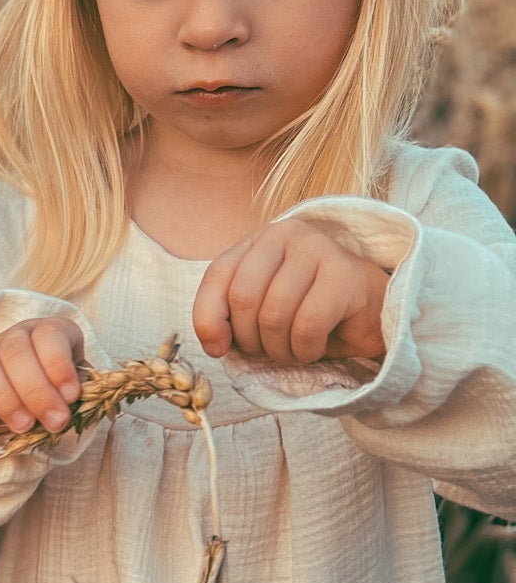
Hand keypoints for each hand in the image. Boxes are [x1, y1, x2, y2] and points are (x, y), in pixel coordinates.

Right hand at [0, 317, 85, 440]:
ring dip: (5, 397)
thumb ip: (77, 393)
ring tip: (25, 427)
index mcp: (45, 332)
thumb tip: (83, 403)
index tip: (72, 395)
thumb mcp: (76, 389)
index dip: (59, 364)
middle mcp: (12, 338)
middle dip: (38, 389)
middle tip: (56, 422)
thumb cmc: (60, 394)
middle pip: (16, 350)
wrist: (32, 404)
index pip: (48, 335)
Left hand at [193, 218, 387, 366]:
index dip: (208, 319)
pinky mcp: (345, 272)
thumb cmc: (313, 315)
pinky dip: (306, 349)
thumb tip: (214, 344)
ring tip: (296, 348)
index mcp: (259, 240)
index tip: (219, 348)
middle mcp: (287, 233)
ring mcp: (318, 248)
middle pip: (243, 297)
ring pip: (274, 315)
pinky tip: (317, 346)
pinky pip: (306, 326)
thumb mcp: (260, 313)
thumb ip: (228, 318)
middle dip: (251, 340)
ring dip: (280, 349)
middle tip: (272, 348)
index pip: (217, 276)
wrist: (374, 316)